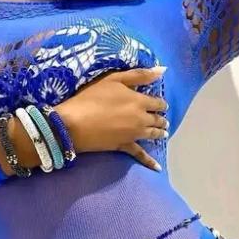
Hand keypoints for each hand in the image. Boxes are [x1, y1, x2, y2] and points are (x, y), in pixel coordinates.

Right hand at [54, 67, 168, 170]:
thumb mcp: (114, 79)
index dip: (160, 103)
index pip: (157, 102)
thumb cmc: (91, 98)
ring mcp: (134, 134)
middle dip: (161, 118)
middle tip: (163, 120)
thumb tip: (162, 70)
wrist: (74, 123)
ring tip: (163, 133)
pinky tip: (157, 168)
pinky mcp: (124, 146)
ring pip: (153, 134)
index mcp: (139, 101)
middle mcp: (141, 119)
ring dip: (160, 133)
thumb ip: (139, 75)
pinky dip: (149, 161)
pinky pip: (140, 154)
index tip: (161, 104)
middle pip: (157, 119)